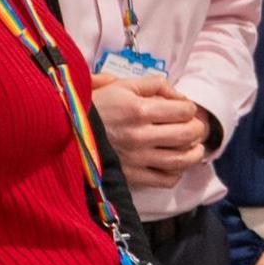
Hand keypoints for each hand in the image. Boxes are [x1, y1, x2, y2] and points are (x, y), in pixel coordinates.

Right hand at [91, 74, 208, 188]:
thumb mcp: (122, 85)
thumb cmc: (96, 106)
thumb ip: (154, 85)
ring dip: (195, 153)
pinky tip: (175, 165)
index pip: (184, 111)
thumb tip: (179, 96)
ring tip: (194, 147)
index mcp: (139, 110)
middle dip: (197, 129)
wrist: (65, 132)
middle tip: (194, 127)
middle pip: (187, 135)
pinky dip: (177, 173)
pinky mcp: (131, 176)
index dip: (190, 108)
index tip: (185, 109)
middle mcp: (140, 136)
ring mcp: (137, 158)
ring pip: (181, 160)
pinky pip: (164, 180)